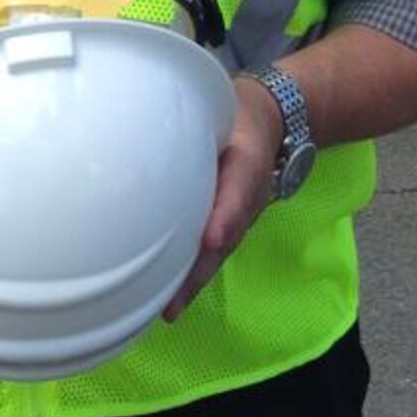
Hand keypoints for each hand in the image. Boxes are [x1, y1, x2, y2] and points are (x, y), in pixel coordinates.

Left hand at [162, 75, 282, 321]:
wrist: (270, 121)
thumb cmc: (238, 117)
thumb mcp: (227, 107)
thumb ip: (200, 117)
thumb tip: (147, 125)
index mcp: (249, 164)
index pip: (239, 192)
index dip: (225, 217)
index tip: (211, 239)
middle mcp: (246, 199)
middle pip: (224, 239)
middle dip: (198, 272)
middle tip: (173, 303)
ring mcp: (237, 217)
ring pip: (216, 254)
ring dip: (193, 281)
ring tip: (167, 309)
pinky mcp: (225, 225)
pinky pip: (210, 252)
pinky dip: (191, 275)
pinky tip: (167, 295)